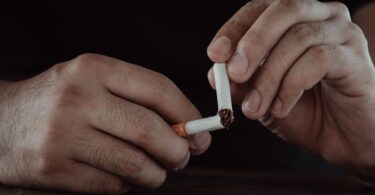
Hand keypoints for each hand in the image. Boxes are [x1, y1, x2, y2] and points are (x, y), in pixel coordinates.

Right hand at [0, 54, 210, 192]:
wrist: (1, 124)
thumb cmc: (62, 102)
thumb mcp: (97, 85)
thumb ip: (140, 102)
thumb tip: (190, 131)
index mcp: (93, 68)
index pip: (157, 89)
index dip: (187, 113)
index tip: (201, 130)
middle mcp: (78, 98)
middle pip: (150, 130)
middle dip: (178, 150)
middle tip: (183, 156)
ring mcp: (63, 136)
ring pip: (135, 164)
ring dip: (157, 173)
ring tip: (156, 170)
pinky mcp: (54, 170)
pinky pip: (112, 185)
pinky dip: (129, 185)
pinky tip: (123, 175)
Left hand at [207, 0, 374, 180]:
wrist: (340, 140)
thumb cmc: (303, 112)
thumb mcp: (261, 97)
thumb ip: (241, 83)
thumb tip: (216, 73)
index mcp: (295, 20)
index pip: (260, 9)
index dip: (235, 28)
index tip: (215, 54)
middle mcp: (321, 18)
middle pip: (283, 10)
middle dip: (252, 43)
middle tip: (235, 74)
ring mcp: (343, 35)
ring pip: (298, 38)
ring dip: (269, 76)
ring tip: (255, 107)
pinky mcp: (357, 59)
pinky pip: (320, 59)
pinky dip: (292, 85)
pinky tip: (281, 107)